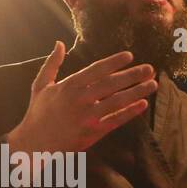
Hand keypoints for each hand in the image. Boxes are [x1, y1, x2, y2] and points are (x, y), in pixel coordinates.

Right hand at [6, 41, 156, 154]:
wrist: (33, 144)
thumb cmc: (37, 114)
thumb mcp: (40, 85)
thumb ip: (52, 63)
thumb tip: (59, 43)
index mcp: (68, 86)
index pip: (96, 70)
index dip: (114, 62)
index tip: (129, 56)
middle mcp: (80, 99)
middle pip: (111, 83)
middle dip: (133, 75)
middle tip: (150, 68)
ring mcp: (87, 116)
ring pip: (117, 101)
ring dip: (137, 91)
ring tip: (153, 84)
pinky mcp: (92, 132)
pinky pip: (116, 120)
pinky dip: (130, 112)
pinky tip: (143, 104)